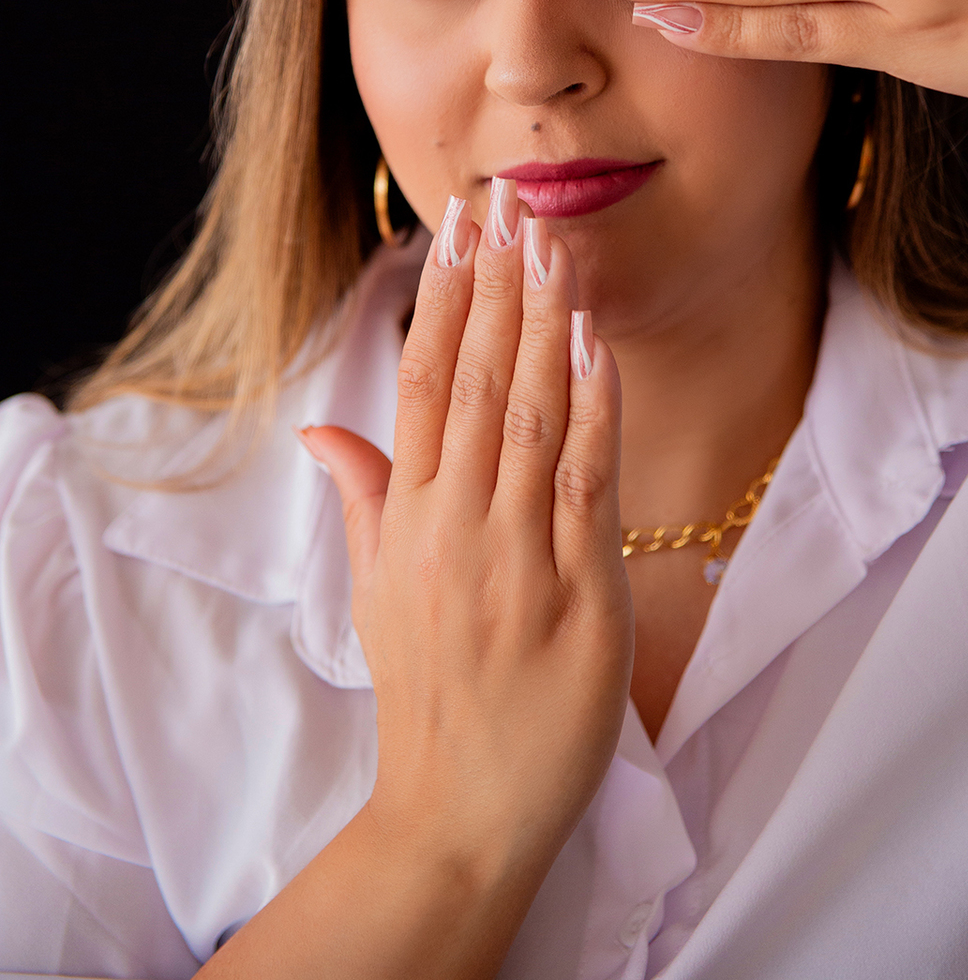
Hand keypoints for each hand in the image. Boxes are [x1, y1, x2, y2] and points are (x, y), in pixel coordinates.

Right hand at [296, 187, 630, 974]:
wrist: (462, 812)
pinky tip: (594, 341)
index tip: (454, 231)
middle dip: (496, 287)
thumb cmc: (423, 695)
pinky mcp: (581, 589)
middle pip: (480, 382)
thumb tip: (322, 427)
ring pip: (534, 414)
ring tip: (552, 246)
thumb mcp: (375, 593)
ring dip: (544, 323)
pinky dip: (593, 405)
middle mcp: (459, 525)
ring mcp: (521, 555)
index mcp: (407, 520)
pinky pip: (588, 478)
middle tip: (509, 206)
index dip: (441, 300)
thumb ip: (362, 498)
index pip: (423, 384)